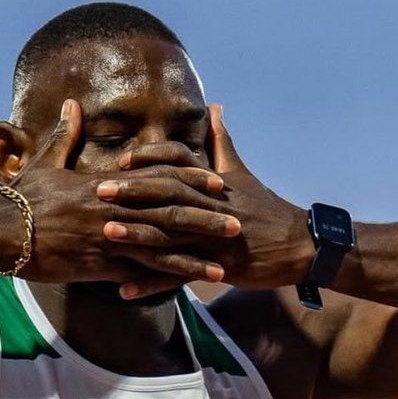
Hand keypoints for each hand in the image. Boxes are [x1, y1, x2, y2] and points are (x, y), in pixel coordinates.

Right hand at [4, 100, 236, 293]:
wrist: (0, 230)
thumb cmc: (21, 200)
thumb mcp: (45, 163)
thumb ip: (65, 136)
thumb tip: (71, 105)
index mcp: (107, 183)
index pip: (158, 177)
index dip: (191, 180)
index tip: (217, 183)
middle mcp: (115, 208)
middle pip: (170, 210)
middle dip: (205, 217)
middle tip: (236, 222)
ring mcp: (109, 236)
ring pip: (163, 243)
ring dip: (196, 252)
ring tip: (224, 260)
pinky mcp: (99, 263)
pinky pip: (140, 271)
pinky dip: (165, 278)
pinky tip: (188, 287)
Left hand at [103, 105, 314, 297]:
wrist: (298, 245)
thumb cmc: (266, 209)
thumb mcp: (242, 173)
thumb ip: (222, 142)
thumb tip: (214, 108)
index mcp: (212, 183)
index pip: (178, 162)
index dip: (150, 159)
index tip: (121, 161)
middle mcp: (210, 206)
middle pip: (168, 194)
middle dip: (133, 191)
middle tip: (99, 189)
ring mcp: (214, 237)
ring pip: (171, 234)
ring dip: (137, 234)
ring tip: (105, 234)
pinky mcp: (218, 265)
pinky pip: (179, 277)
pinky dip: (152, 284)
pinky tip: (125, 290)